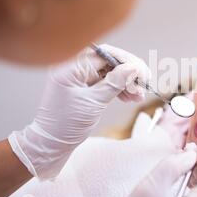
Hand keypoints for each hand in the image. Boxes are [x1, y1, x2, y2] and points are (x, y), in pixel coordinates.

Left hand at [8, 44, 150, 178]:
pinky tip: (130, 97)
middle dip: (129, 73)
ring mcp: (79, 76)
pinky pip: (106, 81)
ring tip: (138, 96)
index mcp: (70, 67)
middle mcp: (73, 67)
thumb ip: (114, 83)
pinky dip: (119, 88)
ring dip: (127, 82)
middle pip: (109, 61)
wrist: (52, 143)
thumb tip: (133, 68)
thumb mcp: (94, 103)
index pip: (104, 53)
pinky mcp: (84, 86)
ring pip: (110, 72)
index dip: (126, 61)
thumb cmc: (66, 124)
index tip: (142, 73)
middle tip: (143, 85)